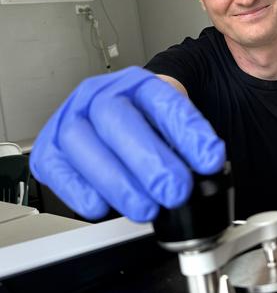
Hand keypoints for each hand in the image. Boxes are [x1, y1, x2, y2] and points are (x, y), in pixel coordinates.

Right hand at [30, 67, 224, 221]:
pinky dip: (78, 191)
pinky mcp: (48, 149)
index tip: (211, 160)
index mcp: (139, 84)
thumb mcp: (173, 125)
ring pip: (80, 142)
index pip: (163, 101)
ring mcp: (69, 119)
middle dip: (149, 160)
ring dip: (117, 182)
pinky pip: (54, 167)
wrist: (119, 117)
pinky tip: (103, 207)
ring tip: (146, 208)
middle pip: (117, 118)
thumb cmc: (147, 124)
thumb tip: (206, 169)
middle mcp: (99, 95)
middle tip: (175, 191)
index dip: (188, 132)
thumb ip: (189, 143)